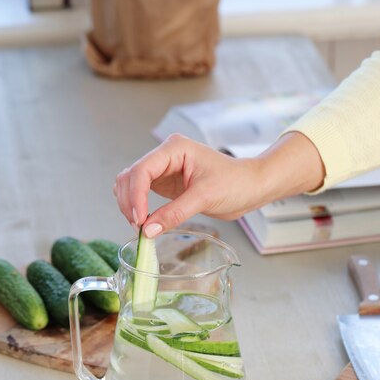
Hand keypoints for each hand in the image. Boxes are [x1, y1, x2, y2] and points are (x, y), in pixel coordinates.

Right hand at [114, 132, 324, 236]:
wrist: (250, 187)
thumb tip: (147, 231)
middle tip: (139, 227)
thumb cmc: (235, 183)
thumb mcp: (204, 198)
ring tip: (141, 227)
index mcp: (174, 148)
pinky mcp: (165, 184)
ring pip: (130, 185)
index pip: (142, 170)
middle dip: (130, 202)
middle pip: (130, 176)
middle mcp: (164, 156)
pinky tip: (145, 223)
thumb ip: (174, 214)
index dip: (136, 196)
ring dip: (130, 205)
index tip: (139, 221)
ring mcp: (163, 169)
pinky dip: (137, 208)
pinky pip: (141, 194)